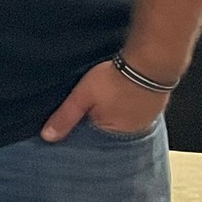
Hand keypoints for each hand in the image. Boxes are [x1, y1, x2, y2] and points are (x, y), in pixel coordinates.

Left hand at [40, 59, 169, 142]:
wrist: (151, 61)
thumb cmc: (117, 79)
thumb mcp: (82, 97)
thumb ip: (65, 117)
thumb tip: (48, 136)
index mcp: (116, 135)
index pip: (92, 140)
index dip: (80, 130)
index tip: (73, 120)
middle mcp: (134, 131)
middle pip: (107, 129)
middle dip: (96, 120)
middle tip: (90, 104)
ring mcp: (147, 118)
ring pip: (121, 118)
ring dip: (112, 111)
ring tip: (104, 98)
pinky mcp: (154, 105)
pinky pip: (134, 109)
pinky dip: (124, 104)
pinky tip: (118, 94)